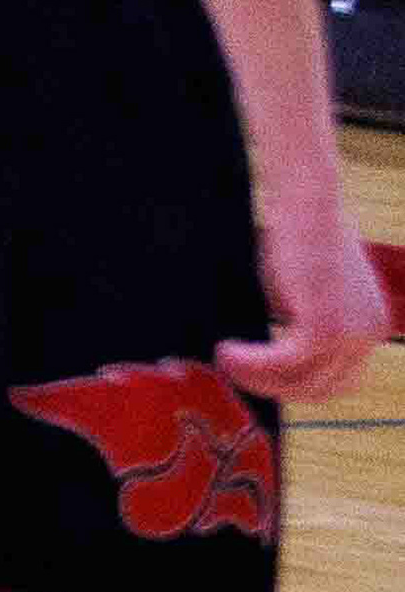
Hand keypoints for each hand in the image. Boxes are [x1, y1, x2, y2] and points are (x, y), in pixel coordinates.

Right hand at [219, 175, 391, 400]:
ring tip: (222, 358)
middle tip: (233, 372)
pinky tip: (226, 350)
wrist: (309, 202)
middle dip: (273, 388)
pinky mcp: (325, 328)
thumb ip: (293, 322)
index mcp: (369, 327)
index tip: (258, 375)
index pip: (337, 380)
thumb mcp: (300, 291)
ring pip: (300, 382)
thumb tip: (262, 354)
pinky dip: (250, 363)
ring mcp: (351, 335)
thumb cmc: (298, 235)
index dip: (294, 384)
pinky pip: (283, 364)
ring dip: (256, 378)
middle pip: (320, 389)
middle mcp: (369, 335)